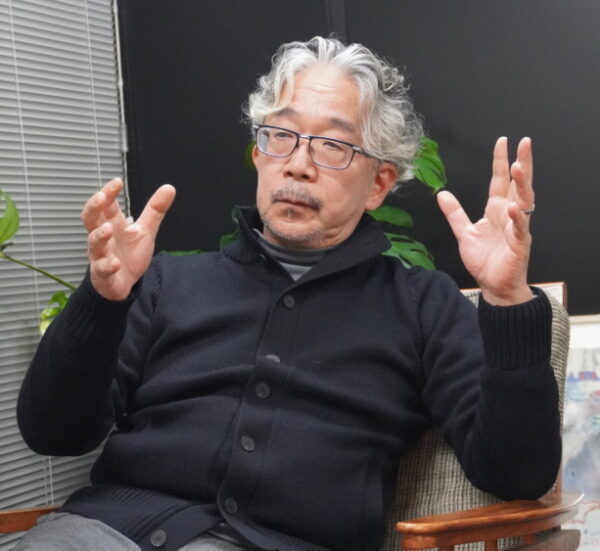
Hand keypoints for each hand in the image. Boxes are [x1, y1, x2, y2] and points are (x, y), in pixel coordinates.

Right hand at [81, 178, 175, 300]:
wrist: (125, 282)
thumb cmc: (130, 254)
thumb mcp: (146, 230)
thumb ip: (155, 210)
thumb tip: (169, 188)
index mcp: (113, 224)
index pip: (106, 205)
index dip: (108, 193)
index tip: (117, 182)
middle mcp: (103, 237)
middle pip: (90, 219)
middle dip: (93, 207)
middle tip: (100, 197)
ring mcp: (101, 255)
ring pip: (93, 243)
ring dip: (99, 235)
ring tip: (108, 229)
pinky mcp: (103, 274)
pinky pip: (102, 269)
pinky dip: (107, 266)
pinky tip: (115, 263)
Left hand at [437, 137, 534, 305]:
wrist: (493, 285)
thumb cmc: (485, 261)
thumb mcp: (464, 233)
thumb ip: (454, 213)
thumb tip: (442, 194)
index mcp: (497, 210)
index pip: (500, 180)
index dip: (500, 161)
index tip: (503, 142)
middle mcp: (509, 215)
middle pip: (518, 184)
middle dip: (522, 163)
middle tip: (525, 143)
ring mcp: (517, 228)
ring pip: (524, 201)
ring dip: (522, 184)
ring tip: (518, 167)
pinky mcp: (519, 244)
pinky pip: (520, 228)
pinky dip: (518, 218)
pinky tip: (515, 207)